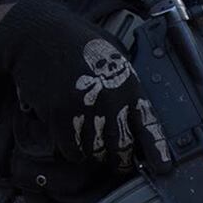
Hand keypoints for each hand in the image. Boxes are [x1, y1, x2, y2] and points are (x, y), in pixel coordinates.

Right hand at [0, 0, 171, 174]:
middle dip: (121, 161)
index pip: (148, 125)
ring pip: (96, 151)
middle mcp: (110, 99)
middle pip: (121, 147)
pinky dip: (73, 152)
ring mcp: (85, 107)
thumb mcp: (114, 58)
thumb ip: (126, 85)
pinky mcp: (60, 113)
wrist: (39, 34)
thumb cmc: (78, 45)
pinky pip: (72, 148)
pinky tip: (73, 145)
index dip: (157, 150)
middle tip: (118, 164)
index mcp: (128, 85)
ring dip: (94, 155)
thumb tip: (136, 115)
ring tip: (92, 149)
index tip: (163, 168)